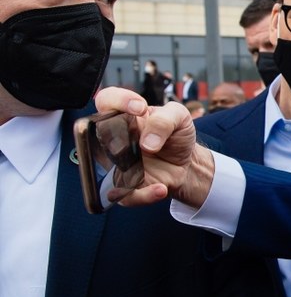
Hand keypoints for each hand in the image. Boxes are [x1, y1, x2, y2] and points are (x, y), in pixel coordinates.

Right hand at [94, 87, 213, 207]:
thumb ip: (164, 120)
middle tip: (143, 144)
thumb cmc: (177, 136)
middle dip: (116, 138)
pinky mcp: (126, 186)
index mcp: (125, 116)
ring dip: (128, 170)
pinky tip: (161, 189)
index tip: (139, 108)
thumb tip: (147, 143)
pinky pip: (124, 195)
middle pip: (97, 135)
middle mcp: (115, 139)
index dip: (117, 101)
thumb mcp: (179, 117)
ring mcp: (118, 163)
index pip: (107, 101)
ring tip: (154, 168)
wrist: (187, 163)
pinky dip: (143, 195)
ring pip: (106, 168)